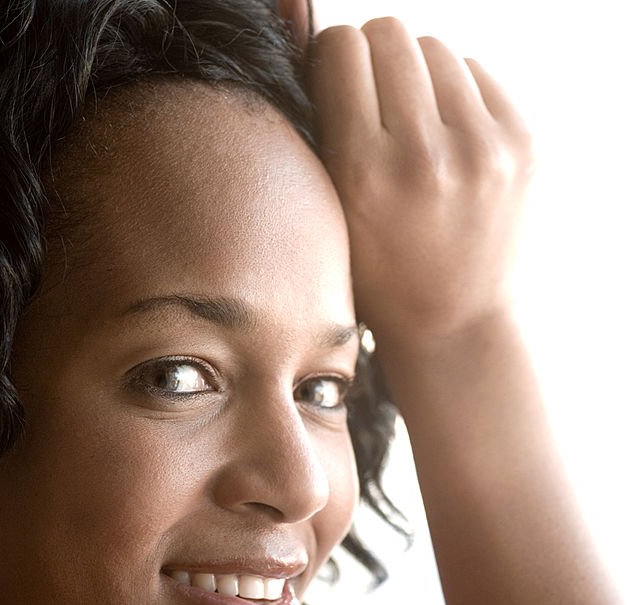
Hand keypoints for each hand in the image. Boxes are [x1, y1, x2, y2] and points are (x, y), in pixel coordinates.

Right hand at [307, 19, 535, 348]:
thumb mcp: (331, 215)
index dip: (334, 58)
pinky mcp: (523, 145)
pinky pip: (478, 73)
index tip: (339, 81)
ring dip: (420, 75)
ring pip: (437, 48)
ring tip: (416, 124)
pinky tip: (451, 139)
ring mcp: (483, 149)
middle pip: (391, 34)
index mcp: (365, 173)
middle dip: (376, 57)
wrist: (455, 324)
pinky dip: (459, 95)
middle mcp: (426, 155)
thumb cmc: (380, 274)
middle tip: (377, 98)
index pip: (342, 48)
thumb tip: (330, 49)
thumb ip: (325, 132)